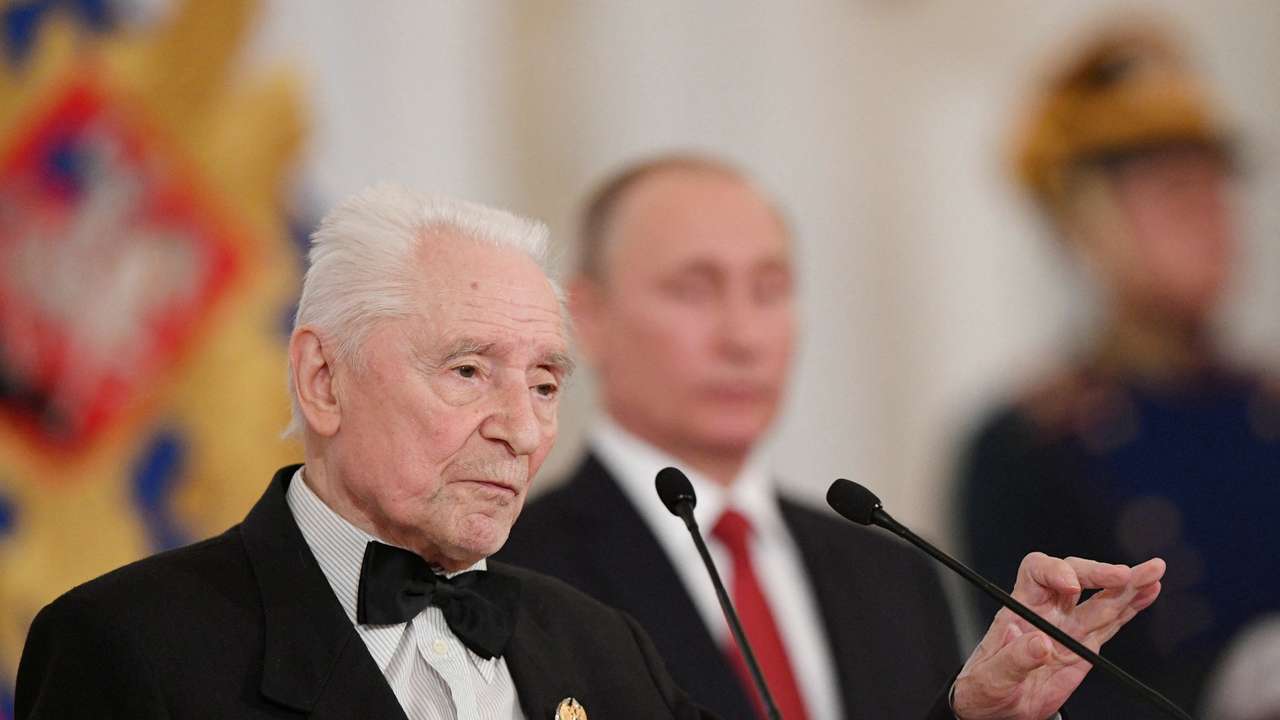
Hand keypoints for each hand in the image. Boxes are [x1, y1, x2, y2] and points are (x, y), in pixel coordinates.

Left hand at [952, 552, 1164, 719]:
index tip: (1071, 586)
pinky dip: (1131, 606)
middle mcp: (1047, 610)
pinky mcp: (1085, 646)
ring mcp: (1069, 626)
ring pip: (1101, 598)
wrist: (996, 706)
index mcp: (1019, 608)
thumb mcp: (991, 677)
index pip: (1036, 571)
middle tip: (1123, 575)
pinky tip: (1149, 591)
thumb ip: (1014, 659)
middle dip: (1099, 574)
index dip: (1054, 571)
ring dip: (1127, 584)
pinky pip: (1112, 621)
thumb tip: (1039, 643)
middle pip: (1075, 577)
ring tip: (1152, 571)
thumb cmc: (985, 685)